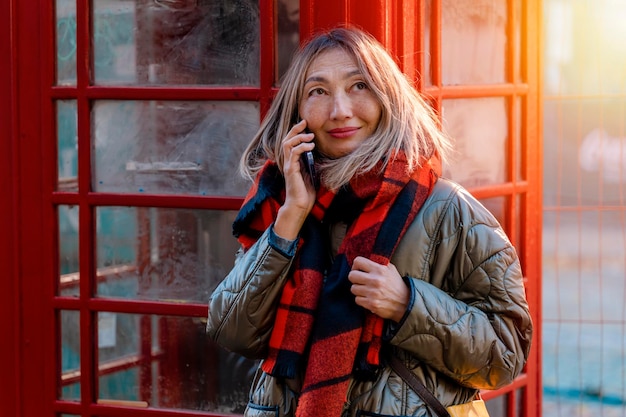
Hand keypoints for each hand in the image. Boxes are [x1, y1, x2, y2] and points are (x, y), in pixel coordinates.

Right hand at [273, 120, 315, 239]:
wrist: (300, 205)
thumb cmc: (306, 193)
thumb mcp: (311, 174)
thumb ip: (311, 163)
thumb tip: (318, 153)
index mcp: (292, 162)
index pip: (291, 142)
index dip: (297, 132)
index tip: (306, 125)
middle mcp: (288, 162)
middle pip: (286, 139)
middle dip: (295, 129)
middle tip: (305, 122)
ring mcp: (288, 165)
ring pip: (287, 144)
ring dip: (299, 137)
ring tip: (310, 136)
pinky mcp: (291, 170)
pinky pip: (293, 153)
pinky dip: (302, 146)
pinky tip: (311, 146)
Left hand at [348, 256, 409, 322]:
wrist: (405, 303)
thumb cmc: (396, 285)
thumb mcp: (390, 269)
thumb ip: (378, 263)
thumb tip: (364, 261)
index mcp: (379, 269)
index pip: (358, 261)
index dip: (356, 266)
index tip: (358, 270)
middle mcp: (375, 280)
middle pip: (351, 275)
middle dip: (355, 278)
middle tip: (360, 281)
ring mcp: (372, 293)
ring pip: (353, 288)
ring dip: (358, 290)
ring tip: (366, 290)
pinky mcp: (371, 304)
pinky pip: (357, 299)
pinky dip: (361, 299)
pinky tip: (368, 298)